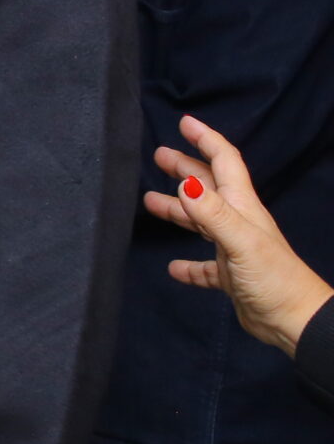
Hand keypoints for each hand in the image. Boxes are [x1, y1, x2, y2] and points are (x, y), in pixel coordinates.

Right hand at [150, 114, 333, 356]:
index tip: (184, 123)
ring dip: (177, 209)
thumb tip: (184, 183)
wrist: (295, 320)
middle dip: (185, 168)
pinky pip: (203, 266)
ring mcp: (233, 248)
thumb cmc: (272, 277)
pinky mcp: (230, 275)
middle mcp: (237, 222)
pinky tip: (173, 268)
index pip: (224, 163)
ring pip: (200, 221)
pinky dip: (187, 265)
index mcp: (242, 207)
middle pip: (208, 186)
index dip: (206, 140)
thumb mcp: (241, 241)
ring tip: (149, 201)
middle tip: (158, 155)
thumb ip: (212, 213)